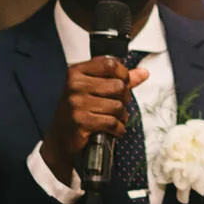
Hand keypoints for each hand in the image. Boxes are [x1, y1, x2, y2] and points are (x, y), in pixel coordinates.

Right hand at [40, 56, 146, 182]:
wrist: (60, 139)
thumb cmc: (78, 111)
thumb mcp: (93, 89)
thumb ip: (118, 79)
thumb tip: (143, 72)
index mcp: (77, 72)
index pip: (110, 64)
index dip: (123, 74)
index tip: (123, 82)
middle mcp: (75, 85)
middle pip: (118, 85)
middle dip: (125, 98)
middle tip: (120, 104)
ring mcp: (77, 104)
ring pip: (117, 105)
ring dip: (122, 115)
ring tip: (117, 117)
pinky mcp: (81, 122)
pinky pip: (112, 122)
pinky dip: (118, 128)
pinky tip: (114, 129)